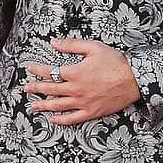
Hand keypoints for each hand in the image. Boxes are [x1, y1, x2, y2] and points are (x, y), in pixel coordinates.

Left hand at [24, 38, 140, 124]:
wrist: (135, 79)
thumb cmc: (116, 63)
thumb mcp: (93, 47)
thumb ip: (71, 45)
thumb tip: (54, 42)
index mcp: (74, 72)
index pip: (50, 71)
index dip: (38, 70)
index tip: (31, 69)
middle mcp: (75, 89)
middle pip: (50, 89)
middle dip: (36, 88)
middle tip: (27, 88)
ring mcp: (83, 102)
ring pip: (57, 105)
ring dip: (43, 106)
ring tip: (33, 105)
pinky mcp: (91, 112)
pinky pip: (72, 119)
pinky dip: (60, 120)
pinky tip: (52, 119)